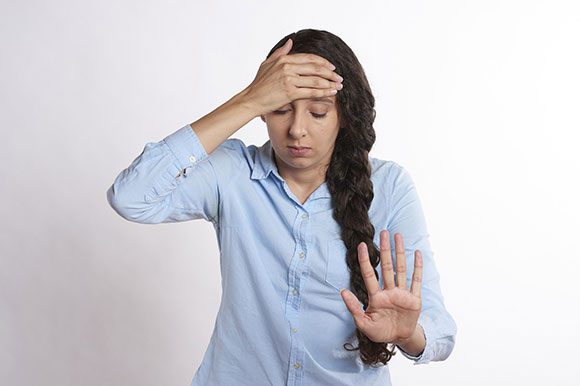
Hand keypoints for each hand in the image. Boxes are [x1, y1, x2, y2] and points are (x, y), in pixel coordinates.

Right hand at [241, 38, 343, 115]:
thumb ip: (280, 53)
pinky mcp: (290, 92)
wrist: (251, 100)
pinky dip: (324, 92)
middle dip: (330, 73)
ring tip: (338, 86)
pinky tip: (331, 93)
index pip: (309, 58)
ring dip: (330, 83)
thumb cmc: (258, 84)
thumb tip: (291, 42)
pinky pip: (311, 92)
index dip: (323, 62)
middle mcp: (287, 67)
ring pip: (316, 80)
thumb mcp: (267, 64)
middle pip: (315, 68)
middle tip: (339, 78)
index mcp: (284, 59)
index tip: (332, 68)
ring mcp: (289, 79)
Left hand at [340, 230, 422, 344]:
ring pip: (401, 269)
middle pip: (386, 266)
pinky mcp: (414, 299)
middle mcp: (389, 291)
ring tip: (398, 236)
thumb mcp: (364, 323)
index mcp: (376, 297)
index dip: (365, 260)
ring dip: (400, 252)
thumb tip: (342, 291)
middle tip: (383, 232)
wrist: (399, 339)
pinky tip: (418, 254)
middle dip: (385, 249)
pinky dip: (418, 267)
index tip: (362, 245)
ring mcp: (402, 294)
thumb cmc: (379, 331)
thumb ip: (354, 308)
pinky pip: (416, 281)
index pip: (369, 275)